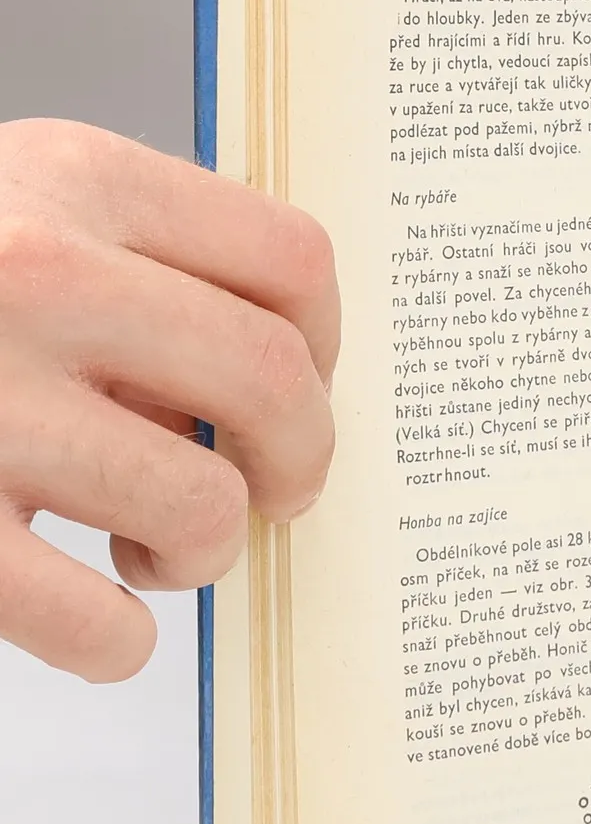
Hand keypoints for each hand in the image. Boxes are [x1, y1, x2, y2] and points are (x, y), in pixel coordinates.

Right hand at [0, 120, 336, 679]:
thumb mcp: (14, 213)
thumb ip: (140, 270)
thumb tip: (282, 379)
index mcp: (68, 179)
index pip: (292, 257)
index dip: (326, 343)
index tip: (303, 389)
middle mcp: (29, 273)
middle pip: (275, 382)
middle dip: (300, 461)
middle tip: (269, 495)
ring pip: (201, 508)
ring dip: (201, 553)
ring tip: (149, 551)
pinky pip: (97, 626)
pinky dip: (116, 643)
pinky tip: (86, 614)